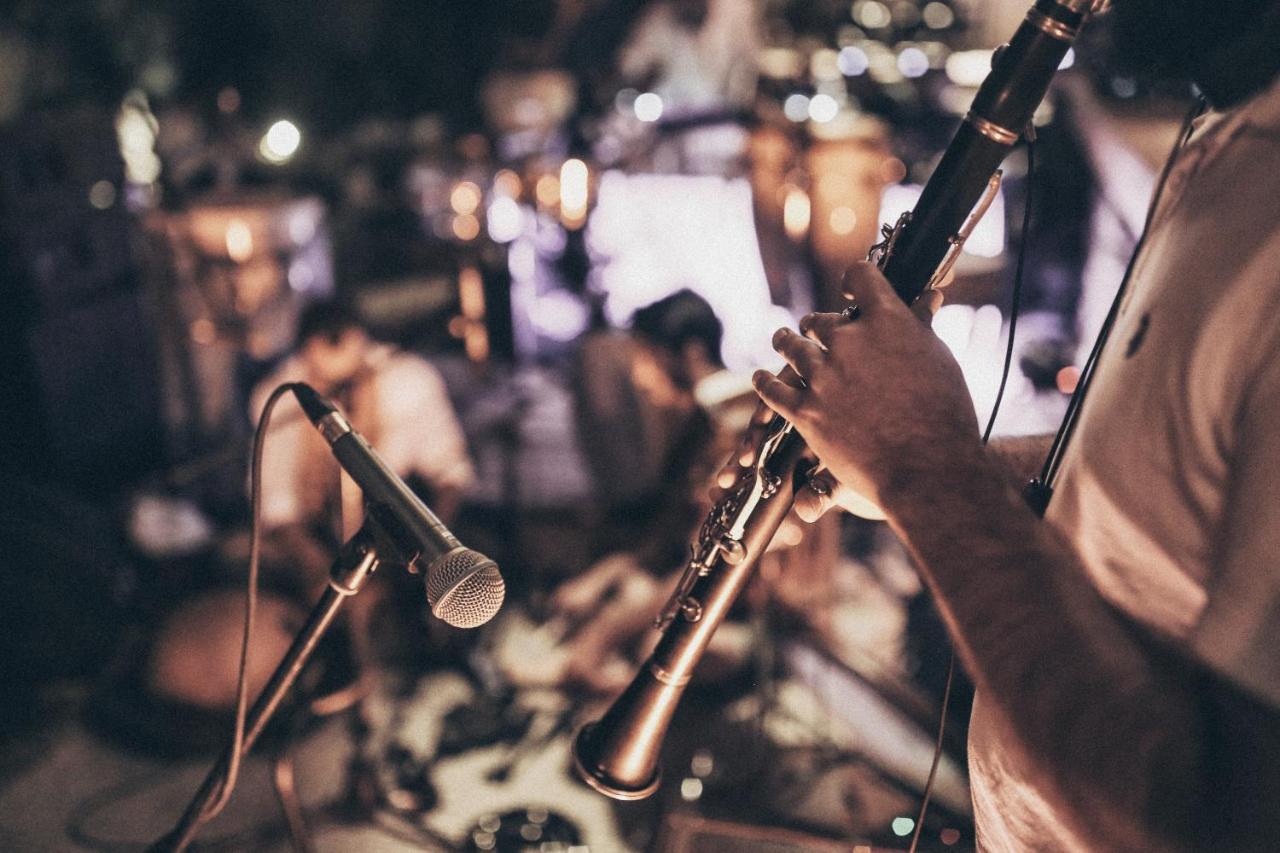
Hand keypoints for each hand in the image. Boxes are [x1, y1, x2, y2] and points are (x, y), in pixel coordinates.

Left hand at [724, 277, 944, 520]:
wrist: (927, 466)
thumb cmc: (944, 413)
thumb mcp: (938, 359)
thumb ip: (920, 326)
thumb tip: (927, 297)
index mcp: (887, 320)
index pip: (862, 276)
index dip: (855, 279)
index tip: (851, 290)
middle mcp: (849, 341)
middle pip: (819, 320)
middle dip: (819, 325)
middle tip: (815, 330)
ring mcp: (824, 375)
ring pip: (791, 347)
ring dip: (786, 342)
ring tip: (782, 338)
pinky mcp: (806, 410)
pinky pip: (773, 390)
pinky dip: (765, 382)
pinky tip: (760, 378)